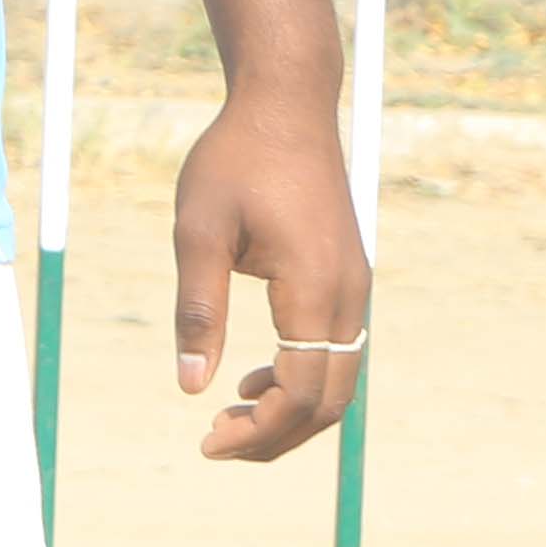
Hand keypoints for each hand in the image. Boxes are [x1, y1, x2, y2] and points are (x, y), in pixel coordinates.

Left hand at [169, 86, 369, 464]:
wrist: (287, 103)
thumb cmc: (235, 159)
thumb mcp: (198, 231)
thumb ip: (198, 311)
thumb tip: (191, 386)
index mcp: (313, 288)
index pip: (298, 393)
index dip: (257, 433)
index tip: (207, 443)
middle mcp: (347, 294)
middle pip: (328, 402)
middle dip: (275, 436)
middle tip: (215, 442)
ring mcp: (355, 286)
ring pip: (338, 381)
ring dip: (290, 411)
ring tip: (231, 416)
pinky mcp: (348, 276)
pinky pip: (337, 351)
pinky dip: (303, 379)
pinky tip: (256, 377)